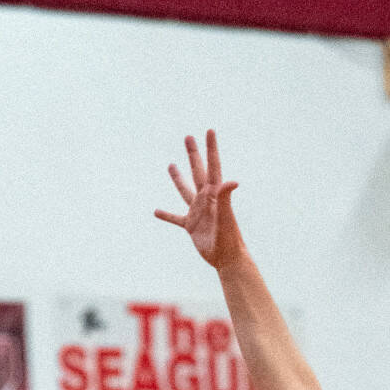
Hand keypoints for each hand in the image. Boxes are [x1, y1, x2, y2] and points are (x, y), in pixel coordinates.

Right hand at [155, 131, 245, 270]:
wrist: (227, 258)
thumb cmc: (229, 238)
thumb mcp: (226, 217)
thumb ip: (226, 198)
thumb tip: (233, 181)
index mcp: (214, 193)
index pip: (212, 166)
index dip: (211, 148)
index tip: (209, 131)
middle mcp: (205, 199)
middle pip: (198, 171)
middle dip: (194, 154)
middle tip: (188, 137)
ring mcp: (197, 211)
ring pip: (185, 190)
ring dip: (178, 178)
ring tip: (171, 165)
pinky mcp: (191, 226)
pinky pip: (176, 218)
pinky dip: (166, 215)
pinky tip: (156, 211)